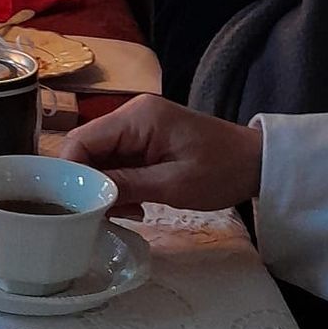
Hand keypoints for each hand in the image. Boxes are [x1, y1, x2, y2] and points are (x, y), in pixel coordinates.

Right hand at [62, 95, 263, 215]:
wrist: (258, 162)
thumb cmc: (221, 171)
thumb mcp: (172, 185)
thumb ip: (123, 186)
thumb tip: (82, 196)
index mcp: (136, 117)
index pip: (80, 141)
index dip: (69, 173)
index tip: (73, 205)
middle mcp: (130, 114)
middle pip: (85, 149)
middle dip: (87, 183)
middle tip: (100, 214)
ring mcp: (136, 126)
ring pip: (98, 157)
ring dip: (104, 186)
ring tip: (126, 211)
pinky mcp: (143, 138)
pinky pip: (116, 160)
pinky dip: (118, 183)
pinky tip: (133, 203)